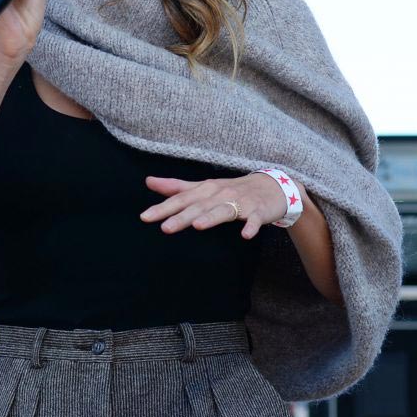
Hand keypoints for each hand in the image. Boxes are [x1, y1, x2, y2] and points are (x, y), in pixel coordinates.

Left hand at [139, 172, 287, 239]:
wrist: (271, 186)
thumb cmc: (232, 189)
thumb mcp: (203, 187)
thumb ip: (177, 187)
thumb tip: (148, 181)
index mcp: (205, 189)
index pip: (181, 199)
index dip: (163, 208)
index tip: (145, 217)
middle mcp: (220, 194)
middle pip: (199, 206)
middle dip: (182, 216)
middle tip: (165, 227)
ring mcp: (241, 202)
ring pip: (223, 210)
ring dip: (212, 217)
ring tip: (198, 226)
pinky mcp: (259, 211)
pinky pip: (255, 220)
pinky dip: (251, 226)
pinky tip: (245, 235)